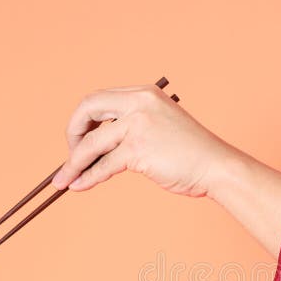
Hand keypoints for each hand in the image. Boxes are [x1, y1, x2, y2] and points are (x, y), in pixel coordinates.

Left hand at [51, 83, 237, 196]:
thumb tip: (96, 147)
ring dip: (73, 163)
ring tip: (63, 180)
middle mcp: (139, 103)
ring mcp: (138, 125)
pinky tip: (79, 185)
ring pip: (92, 144)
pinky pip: (103, 165)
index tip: (79, 139)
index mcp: (144, 94)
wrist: (217, 167)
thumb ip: (132, 127)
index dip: (83, 120)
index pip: (99, 99)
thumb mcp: (160, 126)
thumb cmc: (192, 153)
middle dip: (72, 134)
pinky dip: (87, 177)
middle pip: (87, 110)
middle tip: (70, 156)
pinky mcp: (139, 150)